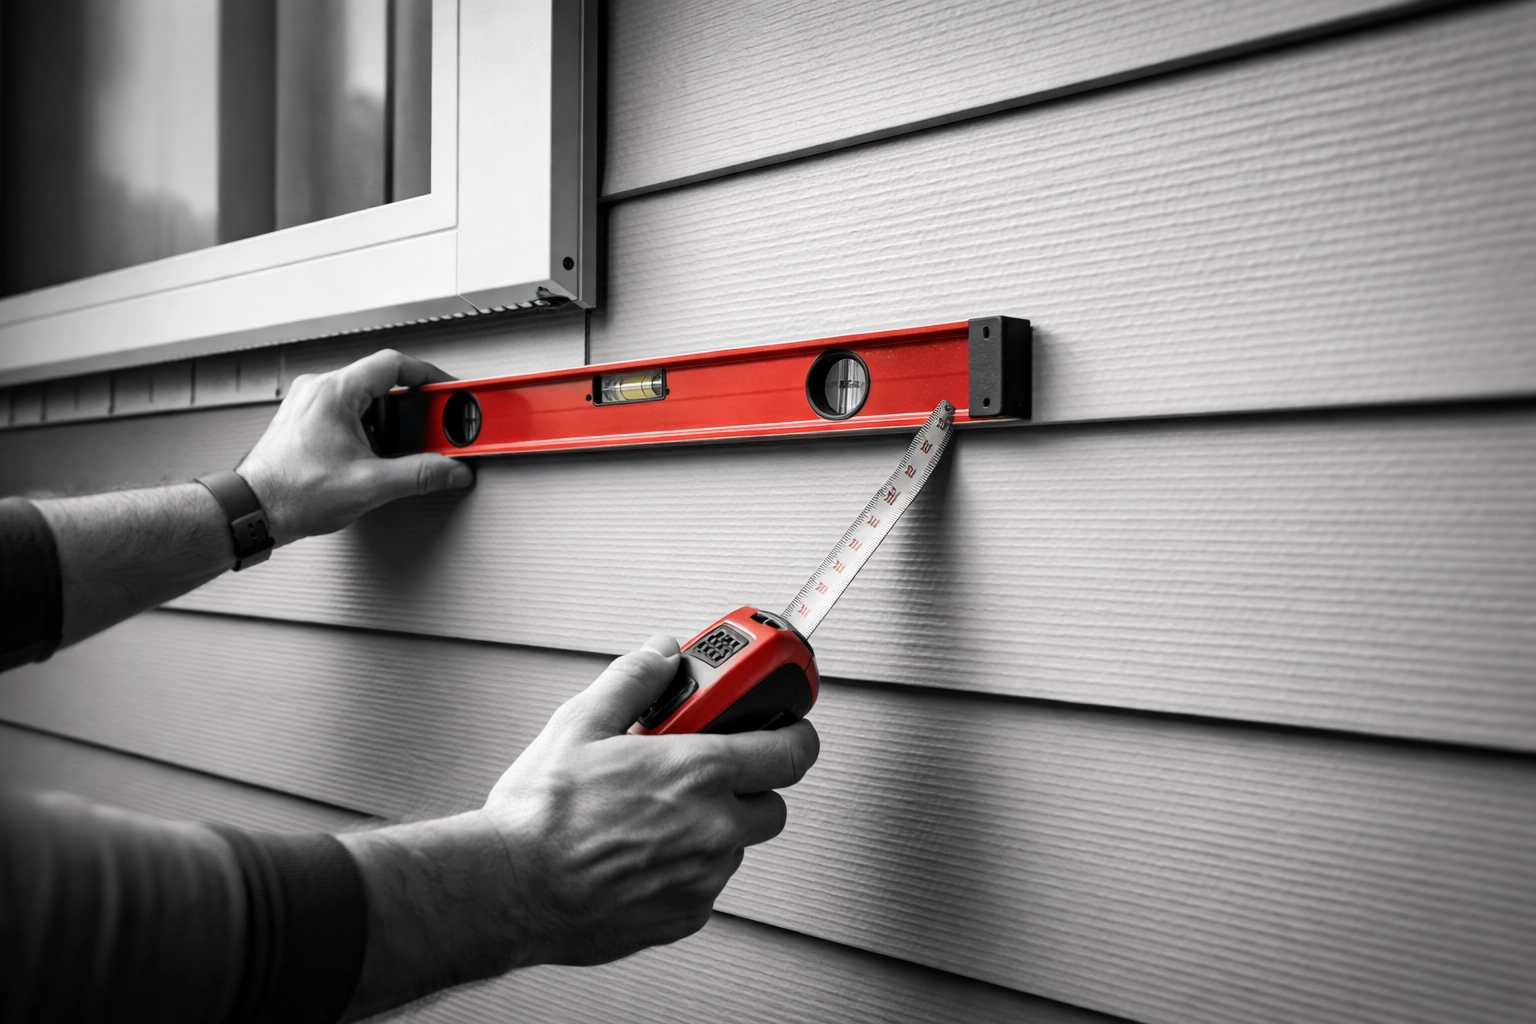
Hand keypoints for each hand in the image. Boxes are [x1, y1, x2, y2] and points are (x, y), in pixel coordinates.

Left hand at [236, 349, 474, 544]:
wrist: (254, 511)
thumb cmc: (291, 492)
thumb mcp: (371, 485)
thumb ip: (420, 474)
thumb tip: (450, 470)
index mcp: (334, 392)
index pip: (393, 363)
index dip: (428, 376)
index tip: (448, 391)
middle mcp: (318, 391)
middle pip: (382, 384)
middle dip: (413, 409)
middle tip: (435, 428)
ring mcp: (310, 406)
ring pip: (366, 401)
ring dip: (390, 424)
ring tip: (401, 450)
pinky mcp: (306, 422)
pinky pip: (349, 415)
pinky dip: (370, 431)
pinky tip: (375, 456)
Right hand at [339, 635, 819, 1018]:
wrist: (507, 890)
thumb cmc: (538, 816)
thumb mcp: (581, 722)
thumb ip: (634, 679)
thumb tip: (661, 653)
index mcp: (698, 772)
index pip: (792, 751)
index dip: (794, 735)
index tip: (787, 728)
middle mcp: (713, 827)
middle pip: (772, 802)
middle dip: (747, 785)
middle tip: (704, 774)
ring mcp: (703, 877)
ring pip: (736, 846)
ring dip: (713, 828)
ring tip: (655, 816)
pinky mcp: (684, 916)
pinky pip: (706, 885)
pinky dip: (686, 868)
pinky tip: (640, 854)